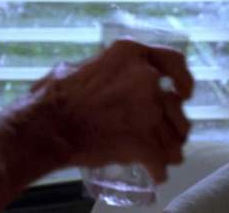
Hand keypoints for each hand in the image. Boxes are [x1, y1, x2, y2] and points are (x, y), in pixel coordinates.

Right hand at [30, 39, 194, 182]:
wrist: (44, 128)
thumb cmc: (53, 98)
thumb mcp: (80, 67)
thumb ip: (105, 69)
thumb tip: (107, 73)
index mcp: (132, 54)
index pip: (174, 61)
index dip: (183, 78)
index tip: (184, 92)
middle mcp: (147, 77)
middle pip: (176, 104)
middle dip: (176, 120)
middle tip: (171, 130)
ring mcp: (148, 109)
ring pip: (175, 132)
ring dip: (173, 145)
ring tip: (168, 154)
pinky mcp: (144, 140)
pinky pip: (162, 159)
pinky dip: (159, 169)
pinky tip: (156, 174)